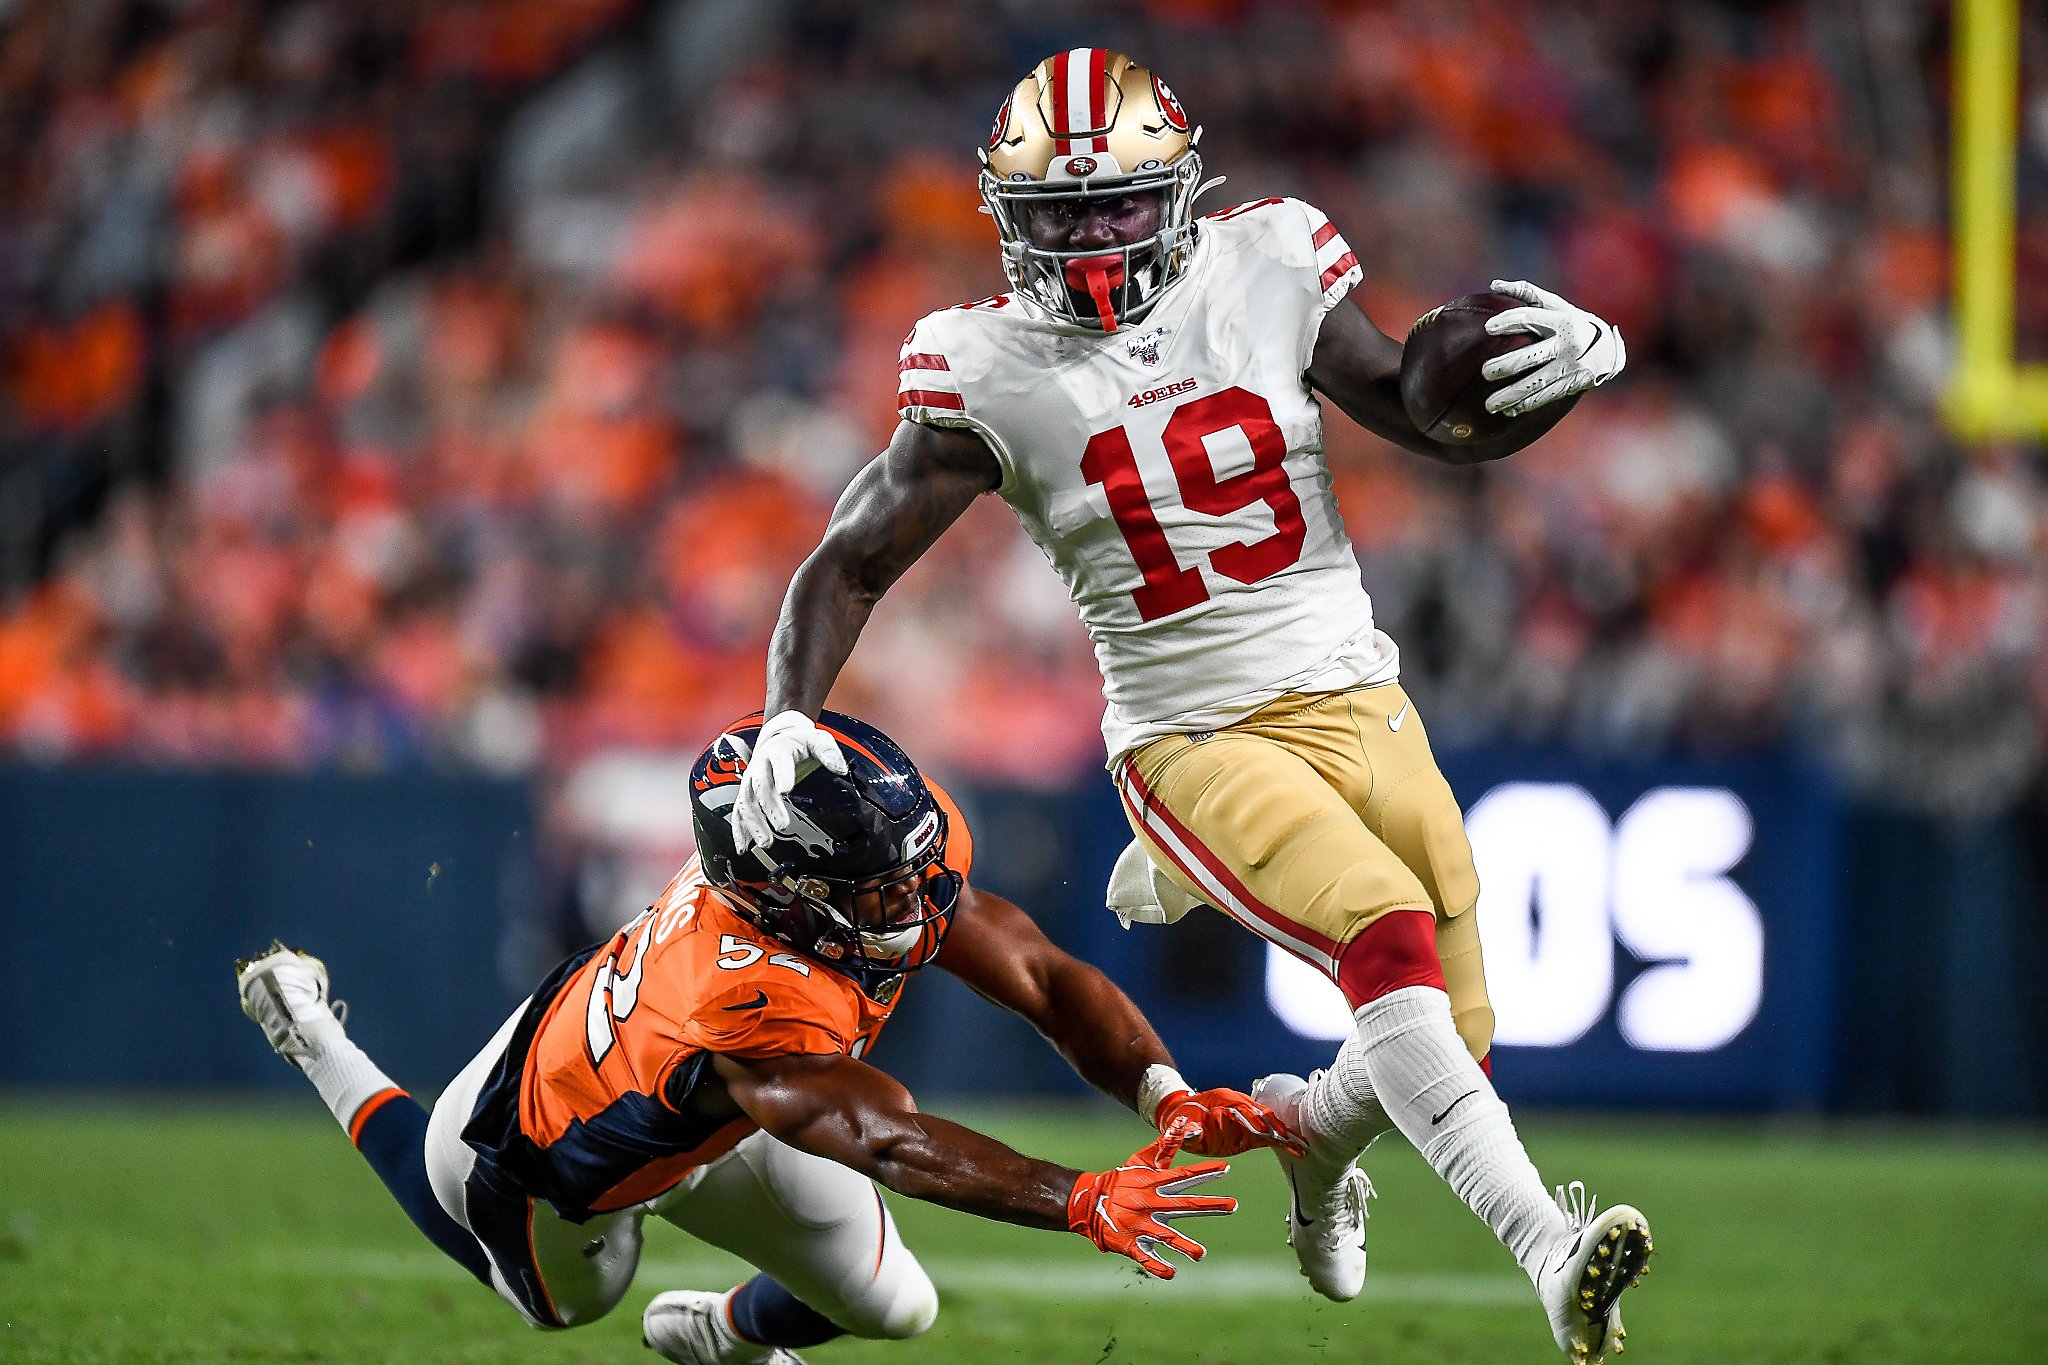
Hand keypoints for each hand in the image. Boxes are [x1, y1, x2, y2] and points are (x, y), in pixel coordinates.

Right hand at [731, 711, 847, 852]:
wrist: (778, 737)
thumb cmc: (800, 743)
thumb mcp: (817, 739)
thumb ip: (828, 752)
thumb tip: (841, 768)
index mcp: (778, 750)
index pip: (779, 761)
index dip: (782, 775)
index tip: (786, 790)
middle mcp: (760, 765)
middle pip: (760, 785)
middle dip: (769, 806)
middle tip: (782, 825)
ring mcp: (750, 780)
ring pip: (746, 801)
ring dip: (754, 823)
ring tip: (766, 842)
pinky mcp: (746, 793)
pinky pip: (739, 811)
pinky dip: (739, 830)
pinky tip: (743, 847)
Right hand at [1067, 1132, 1235, 1278]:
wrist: (1092, 1201)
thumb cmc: (1124, 1179)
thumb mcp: (1143, 1159)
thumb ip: (1166, 1144)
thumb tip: (1185, 1121)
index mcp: (1156, 1183)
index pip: (1184, 1176)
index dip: (1205, 1171)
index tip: (1226, 1168)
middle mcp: (1152, 1204)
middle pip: (1185, 1205)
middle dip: (1210, 1205)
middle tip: (1233, 1205)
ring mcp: (1141, 1225)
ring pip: (1166, 1236)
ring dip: (1183, 1245)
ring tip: (1201, 1254)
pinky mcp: (1131, 1243)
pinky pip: (1146, 1257)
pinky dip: (1157, 1266)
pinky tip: (1172, 1274)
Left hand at [1156, 1087, 1307, 1158]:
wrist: (1184, 1110)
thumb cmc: (1182, 1117)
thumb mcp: (1180, 1124)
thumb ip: (1186, 1131)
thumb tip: (1191, 1133)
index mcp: (1224, 1099)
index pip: (1243, 1109)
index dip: (1254, 1121)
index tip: (1265, 1133)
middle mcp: (1239, 1103)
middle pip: (1261, 1113)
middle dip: (1275, 1127)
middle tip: (1290, 1141)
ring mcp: (1246, 1112)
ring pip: (1269, 1120)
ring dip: (1284, 1133)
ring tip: (1301, 1146)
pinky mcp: (1249, 1125)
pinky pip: (1268, 1131)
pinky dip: (1282, 1138)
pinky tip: (1297, 1148)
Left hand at [1480, 279, 1625, 415]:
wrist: (1610, 351)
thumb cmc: (1573, 323)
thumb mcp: (1557, 306)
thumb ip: (1527, 294)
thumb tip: (1494, 284)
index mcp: (1561, 321)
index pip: (1529, 318)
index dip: (1507, 322)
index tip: (1488, 328)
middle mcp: (1567, 344)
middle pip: (1528, 356)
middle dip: (1504, 366)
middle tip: (1485, 372)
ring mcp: (1570, 367)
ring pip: (1534, 383)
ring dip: (1510, 396)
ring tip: (1488, 405)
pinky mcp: (1572, 385)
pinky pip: (1544, 397)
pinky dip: (1525, 405)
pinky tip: (1508, 410)